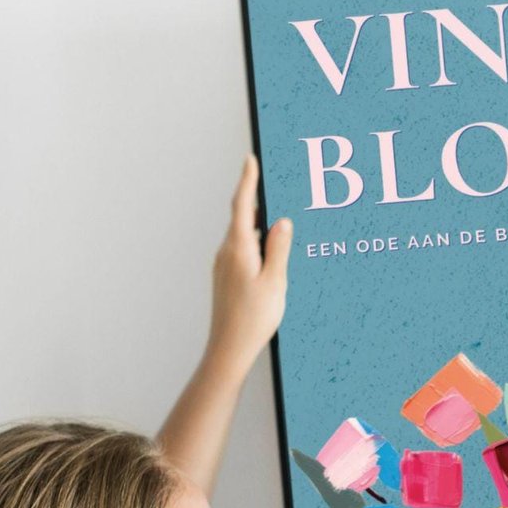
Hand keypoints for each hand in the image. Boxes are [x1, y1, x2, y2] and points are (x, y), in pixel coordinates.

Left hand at [208, 154, 291, 379]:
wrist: (229, 348)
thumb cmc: (253, 319)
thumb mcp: (275, 282)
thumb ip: (279, 249)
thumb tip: (282, 222)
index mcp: (239, 248)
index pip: (243, 205)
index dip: (248, 180)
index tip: (251, 159)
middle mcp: (226, 252)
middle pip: (243, 217)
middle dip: (256, 199)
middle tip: (271, 182)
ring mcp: (224, 265)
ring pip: (243, 235)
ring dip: (259, 223)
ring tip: (277, 217)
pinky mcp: (226, 277)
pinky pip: (243, 250)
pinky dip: (257, 242)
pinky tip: (270, 250)